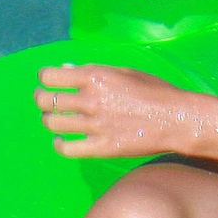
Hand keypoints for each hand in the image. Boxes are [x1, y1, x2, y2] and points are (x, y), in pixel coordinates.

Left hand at [35, 64, 199, 157]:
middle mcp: (91, 99)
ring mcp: (95, 125)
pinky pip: (67, 148)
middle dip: (41, 99)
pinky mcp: (101, 147)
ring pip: (53, 124)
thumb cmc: (155, 90)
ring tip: (54, 120)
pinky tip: (62, 141)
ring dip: (49, 120)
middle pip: (46, 101)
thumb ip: (93, 71)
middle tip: (45, 101)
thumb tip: (65, 70)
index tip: (48, 82)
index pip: (50, 76)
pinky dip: (59, 144)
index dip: (45, 79)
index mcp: (95, 76)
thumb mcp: (125, 72)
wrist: (176, 119)